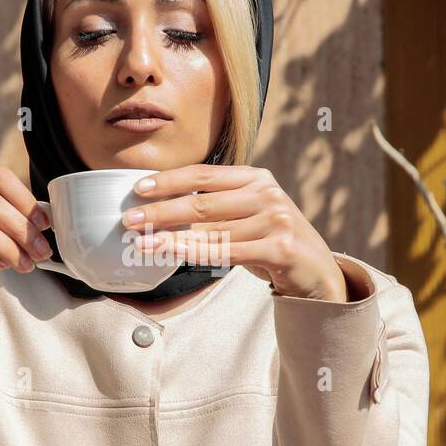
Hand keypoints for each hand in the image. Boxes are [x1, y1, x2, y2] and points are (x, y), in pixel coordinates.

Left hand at [123, 164, 347, 301]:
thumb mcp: (248, 214)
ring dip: (171, 238)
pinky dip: (194, 253)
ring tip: (140, 243)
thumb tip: (161, 209)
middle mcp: (267, 194)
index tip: (138, 187)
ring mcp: (276, 220)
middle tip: (128, 219)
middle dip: (161, 211)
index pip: (204, 175)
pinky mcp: (280, 248)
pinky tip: (170, 254)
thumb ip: (216, 207)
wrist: (316, 271)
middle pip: (202, 203)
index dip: (169, 180)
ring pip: (211, 231)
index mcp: (256, 177)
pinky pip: (227, 252)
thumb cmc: (271, 241)